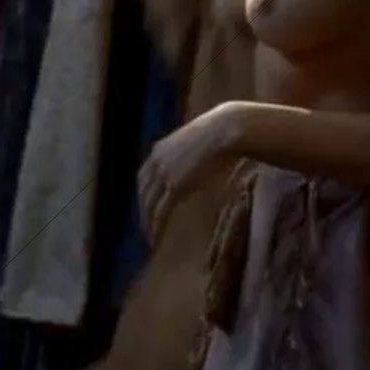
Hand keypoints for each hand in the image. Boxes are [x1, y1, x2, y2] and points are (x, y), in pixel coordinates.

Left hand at [137, 102, 241, 246]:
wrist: (226, 129)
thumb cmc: (220, 132)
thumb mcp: (195, 142)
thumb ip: (189, 153)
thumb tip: (197, 161)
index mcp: (159, 150)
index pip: (144, 178)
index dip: (145, 194)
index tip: (147, 207)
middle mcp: (156, 161)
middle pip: (143, 193)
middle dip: (143, 211)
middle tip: (146, 228)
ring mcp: (164, 174)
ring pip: (149, 205)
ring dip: (148, 223)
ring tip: (152, 238)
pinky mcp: (175, 187)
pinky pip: (160, 212)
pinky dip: (156, 227)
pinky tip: (157, 240)